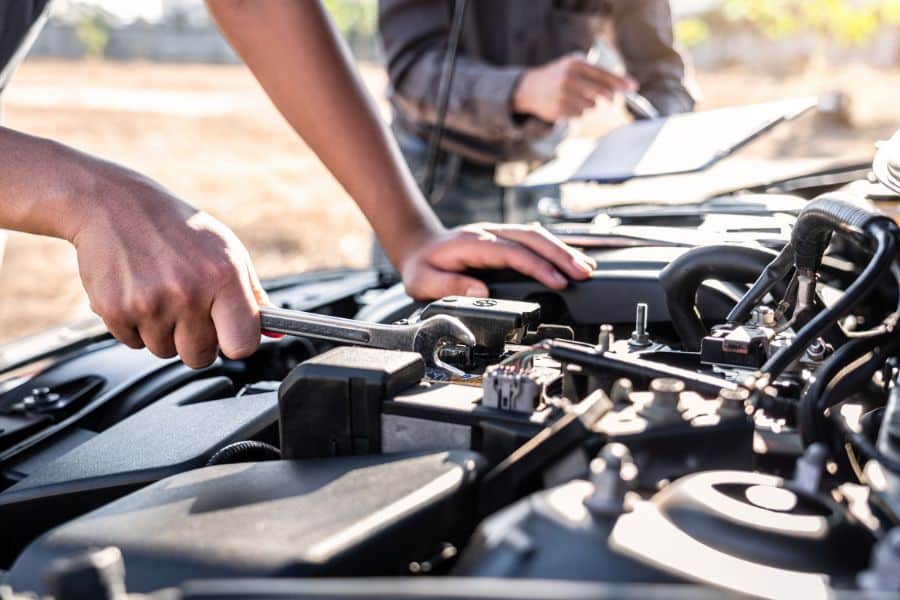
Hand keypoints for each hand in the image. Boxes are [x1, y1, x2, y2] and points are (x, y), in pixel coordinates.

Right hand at [71, 167, 265, 367]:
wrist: (114, 205)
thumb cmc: (179, 230)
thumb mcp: (227, 252)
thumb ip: (252, 296)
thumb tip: (275, 333)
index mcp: (223, 276)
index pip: (242, 345)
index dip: (236, 343)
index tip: (230, 334)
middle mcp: (188, 292)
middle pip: (200, 357)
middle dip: (196, 340)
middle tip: (188, 307)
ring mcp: (150, 303)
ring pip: (165, 351)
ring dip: (164, 332)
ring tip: (160, 293)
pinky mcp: (116, 310)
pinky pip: (134, 343)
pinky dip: (135, 325)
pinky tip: (137, 292)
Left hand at [400, 223, 596, 300]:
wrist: (419, 246)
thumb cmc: (422, 266)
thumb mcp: (423, 281)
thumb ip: (448, 286)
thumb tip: (479, 291)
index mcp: (472, 244)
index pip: (512, 252)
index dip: (537, 266)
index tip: (557, 281)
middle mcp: (489, 233)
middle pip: (532, 238)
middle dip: (561, 255)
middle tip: (584, 273)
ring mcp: (499, 233)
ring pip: (537, 236)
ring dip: (563, 251)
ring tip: (587, 269)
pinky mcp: (505, 239)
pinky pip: (534, 240)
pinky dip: (555, 249)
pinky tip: (572, 260)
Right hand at [513, 54, 635, 121]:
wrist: (529, 88)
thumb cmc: (559, 75)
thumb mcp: (573, 66)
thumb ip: (594, 73)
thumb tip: (620, 86)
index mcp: (575, 64)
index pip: (603, 74)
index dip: (620, 82)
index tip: (633, 87)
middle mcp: (568, 78)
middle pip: (600, 92)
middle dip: (609, 97)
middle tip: (611, 99)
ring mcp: (563, 95)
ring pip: (591, 106)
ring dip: (590, 104)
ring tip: (578, 98)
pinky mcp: (558, 110)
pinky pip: (579, 114)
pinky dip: (578, 111)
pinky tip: (568, 105)